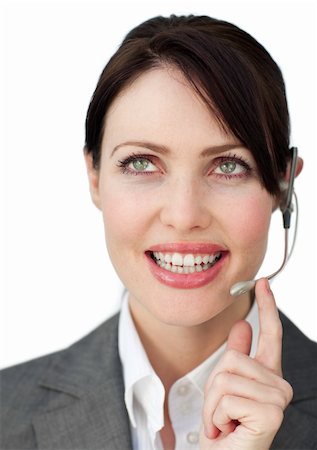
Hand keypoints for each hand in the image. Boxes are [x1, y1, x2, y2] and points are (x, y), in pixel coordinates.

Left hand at [200, 278, 292, 449]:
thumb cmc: (224, 428)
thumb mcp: (223, 387)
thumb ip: (236, 356)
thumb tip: (242, 323)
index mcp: (266, 375)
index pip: (270, 334)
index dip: (267, 307)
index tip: (262, 283)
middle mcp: (278, 384)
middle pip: (231, 359)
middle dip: (213, 388)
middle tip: (221, 413)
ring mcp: (278, 398)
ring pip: (225, 377)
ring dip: (212, 406)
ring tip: (224, 423)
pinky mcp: (271, 412)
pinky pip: (227, 396)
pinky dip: (217, 416)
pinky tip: (228, 431)